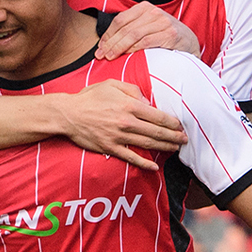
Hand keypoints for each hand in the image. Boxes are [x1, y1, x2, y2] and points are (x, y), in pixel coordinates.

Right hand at [58, 81, 186, 169]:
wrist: (67, 114)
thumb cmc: (89, 97)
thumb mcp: (111, 84)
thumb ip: (132, 90)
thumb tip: (147, 101)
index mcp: (130, 105)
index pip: (158, 116)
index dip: (172, 122)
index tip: (180, 125)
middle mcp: (127, 122)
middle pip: (157, 132)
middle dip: (174, 137)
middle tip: (184, 139)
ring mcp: (119, 137)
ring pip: (148, 144)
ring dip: (165, 148)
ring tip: (175, 149)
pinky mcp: (110, 148)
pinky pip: (131, 157)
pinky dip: (144, 164)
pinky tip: (154, 167)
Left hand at [96, 1, 200, 60]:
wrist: (190, 42)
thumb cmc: (164, 36)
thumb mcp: (147, 26)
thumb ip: (131, 29)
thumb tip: (106, 43)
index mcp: (144, 7)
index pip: (120, 20)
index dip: (107, 35)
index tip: (100, 48)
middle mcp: (153, 12)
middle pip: (125, 28)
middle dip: (110, 43)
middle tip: (102, 56)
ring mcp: (163, 22)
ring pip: (133, 35)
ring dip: (119, 47)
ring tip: (110, 57)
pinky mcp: (170, 34)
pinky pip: (146, 42)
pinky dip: (134, 49)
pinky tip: (127, 56)